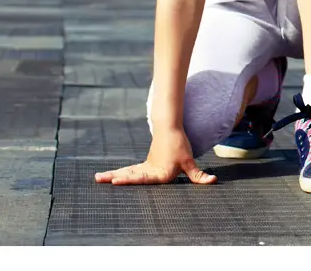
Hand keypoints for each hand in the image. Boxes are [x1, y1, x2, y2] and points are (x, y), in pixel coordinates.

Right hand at [94, 129, 215, 185]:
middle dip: (117, 178)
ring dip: (113, 174)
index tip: (116, 180)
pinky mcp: (144, 166)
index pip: (144, 178)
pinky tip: (108, 177)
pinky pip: (129, 171)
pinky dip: (119, 174)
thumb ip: (198, 175)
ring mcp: (145, 167)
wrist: (170, 129)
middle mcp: (150, 170)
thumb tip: (212, 181)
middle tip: (102, 179)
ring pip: (127, 172)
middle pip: (132, 175)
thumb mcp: (189, 162)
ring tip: (97, 178)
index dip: (130, 180)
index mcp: (160, 172)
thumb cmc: (180, 146)